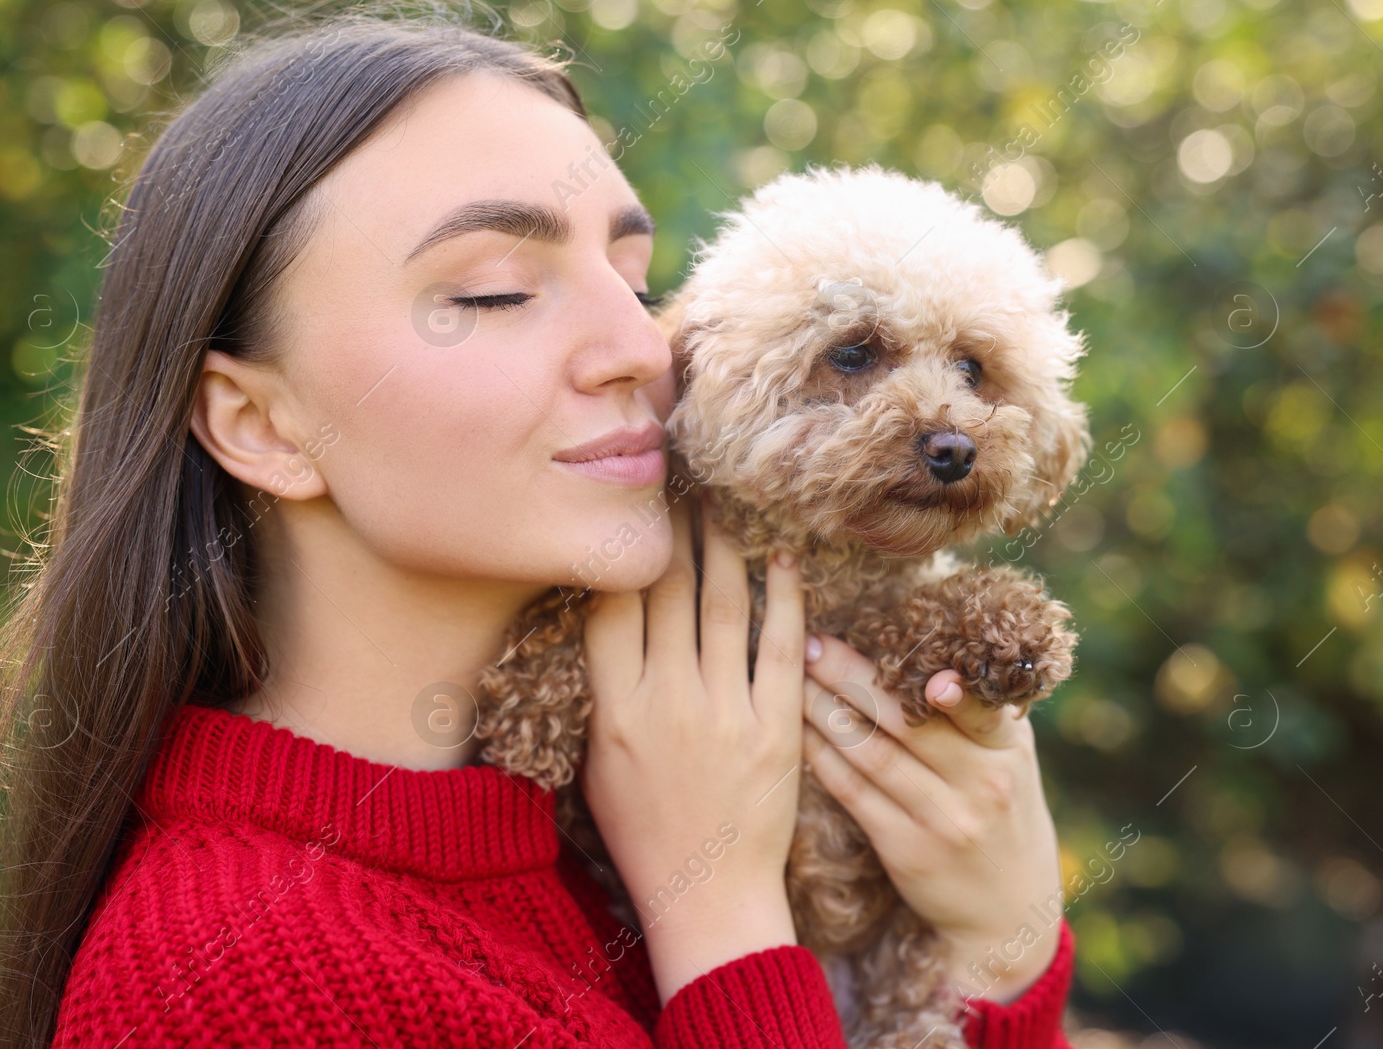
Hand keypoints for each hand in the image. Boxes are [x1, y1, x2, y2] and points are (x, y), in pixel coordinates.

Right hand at [581, 496, 808, 1004]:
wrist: (707, 896)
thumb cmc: (643, 830)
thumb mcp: (597, 760)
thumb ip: (601, 689)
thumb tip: (600, 614)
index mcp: (614, 711)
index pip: (609, 606)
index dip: (618, 552)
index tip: (626, 515)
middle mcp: (667, 702)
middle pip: (666, 591)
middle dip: (671, 529)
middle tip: (678, 486)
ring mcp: (725, 713)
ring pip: (723, 604)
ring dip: (724, 545)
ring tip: (724, 506)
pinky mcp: (777, 727)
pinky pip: (783, 646)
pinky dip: (784, 597)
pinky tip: (784, 558)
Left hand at [798, 633, 1062, 1002]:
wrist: (1007, 914)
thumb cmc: (1003, 817)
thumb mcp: (1012, 762)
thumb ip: (982, 713)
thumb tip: (934, 648)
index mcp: (1007, 750)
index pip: (973, 703)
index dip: (935, 677)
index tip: (894, 639)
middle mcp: (980, 783)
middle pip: (905, 720)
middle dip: (850, 676)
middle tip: (810, 643)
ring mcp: (942, 819)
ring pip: (871, 753)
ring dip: (823, 711)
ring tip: (790, 677)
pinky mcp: (906, 849)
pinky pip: (853, 793)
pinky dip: (822, 759)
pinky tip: (795, 732)